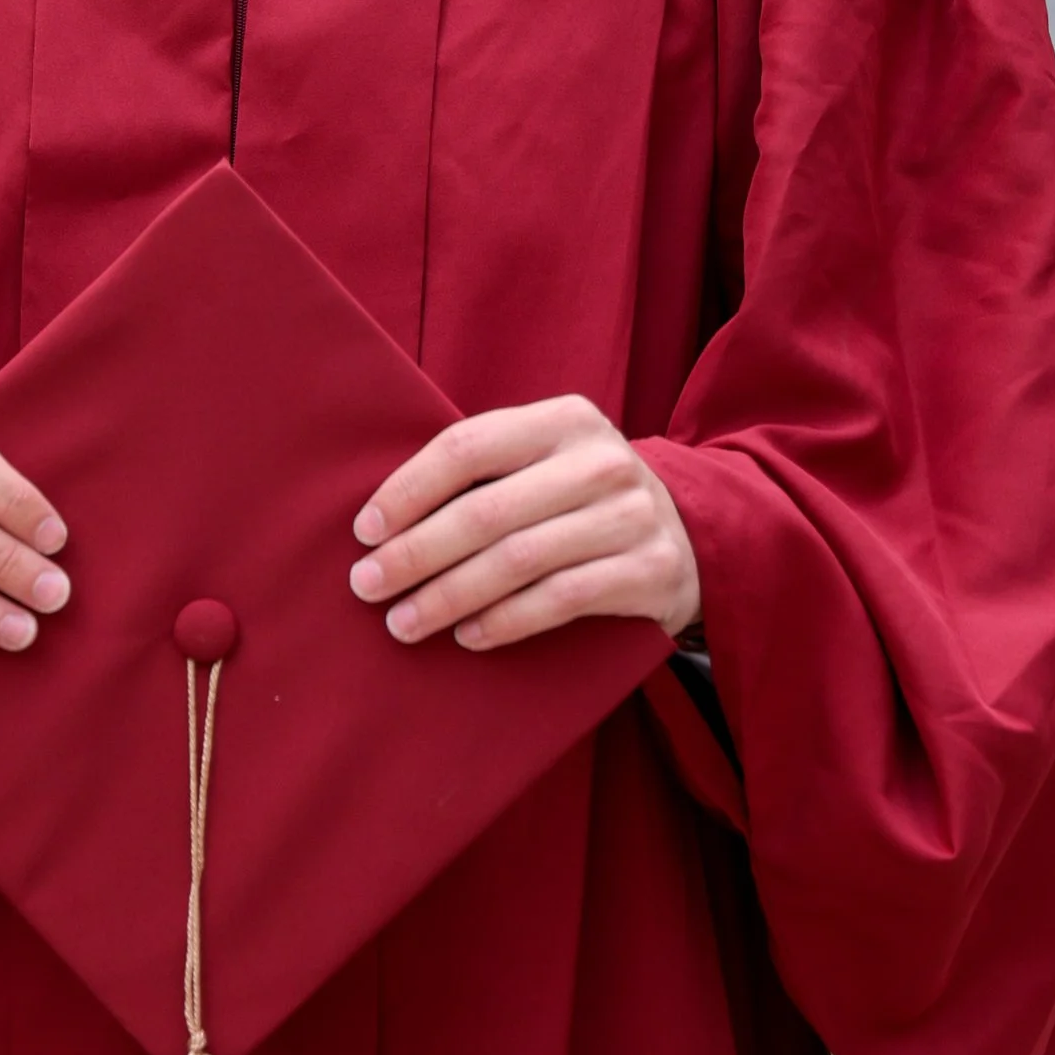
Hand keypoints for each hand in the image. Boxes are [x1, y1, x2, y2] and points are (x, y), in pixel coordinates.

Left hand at [348, 397, 700, 652]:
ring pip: (519, 560)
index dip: (409, 489)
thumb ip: (485, 473)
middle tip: (366, 586)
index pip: (468, 446)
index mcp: (564, 419)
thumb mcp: (547, 463)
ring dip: (449, 595)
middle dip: (416, 552)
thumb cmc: (582, 499)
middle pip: (487, 510)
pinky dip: (506, 620)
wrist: (689, 537)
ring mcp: (631, 516)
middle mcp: (602, 460)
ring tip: (403, 622)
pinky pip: (562, 600)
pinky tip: (467, 636)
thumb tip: (381, 520)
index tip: (365, 530)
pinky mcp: (651, 571)